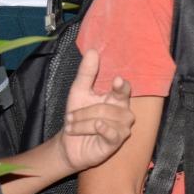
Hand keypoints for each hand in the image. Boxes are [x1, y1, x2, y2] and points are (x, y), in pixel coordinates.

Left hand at [59, 50, 134, 172]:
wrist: (69, 143)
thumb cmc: (77, 116)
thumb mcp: (78, 92)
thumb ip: (86, 73)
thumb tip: (92, 51)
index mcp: (116, 98)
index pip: (124, 89)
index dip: (122, 86)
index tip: (117, 80)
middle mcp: (123, 112)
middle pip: (110, 106)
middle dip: (85, 111)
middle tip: (69, 116)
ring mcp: (122, 128)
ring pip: (107, 119)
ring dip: (84, 122)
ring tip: (72, 127)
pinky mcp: (116, 142)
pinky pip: (114, 133)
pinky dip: (105, 128)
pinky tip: (97, 127)